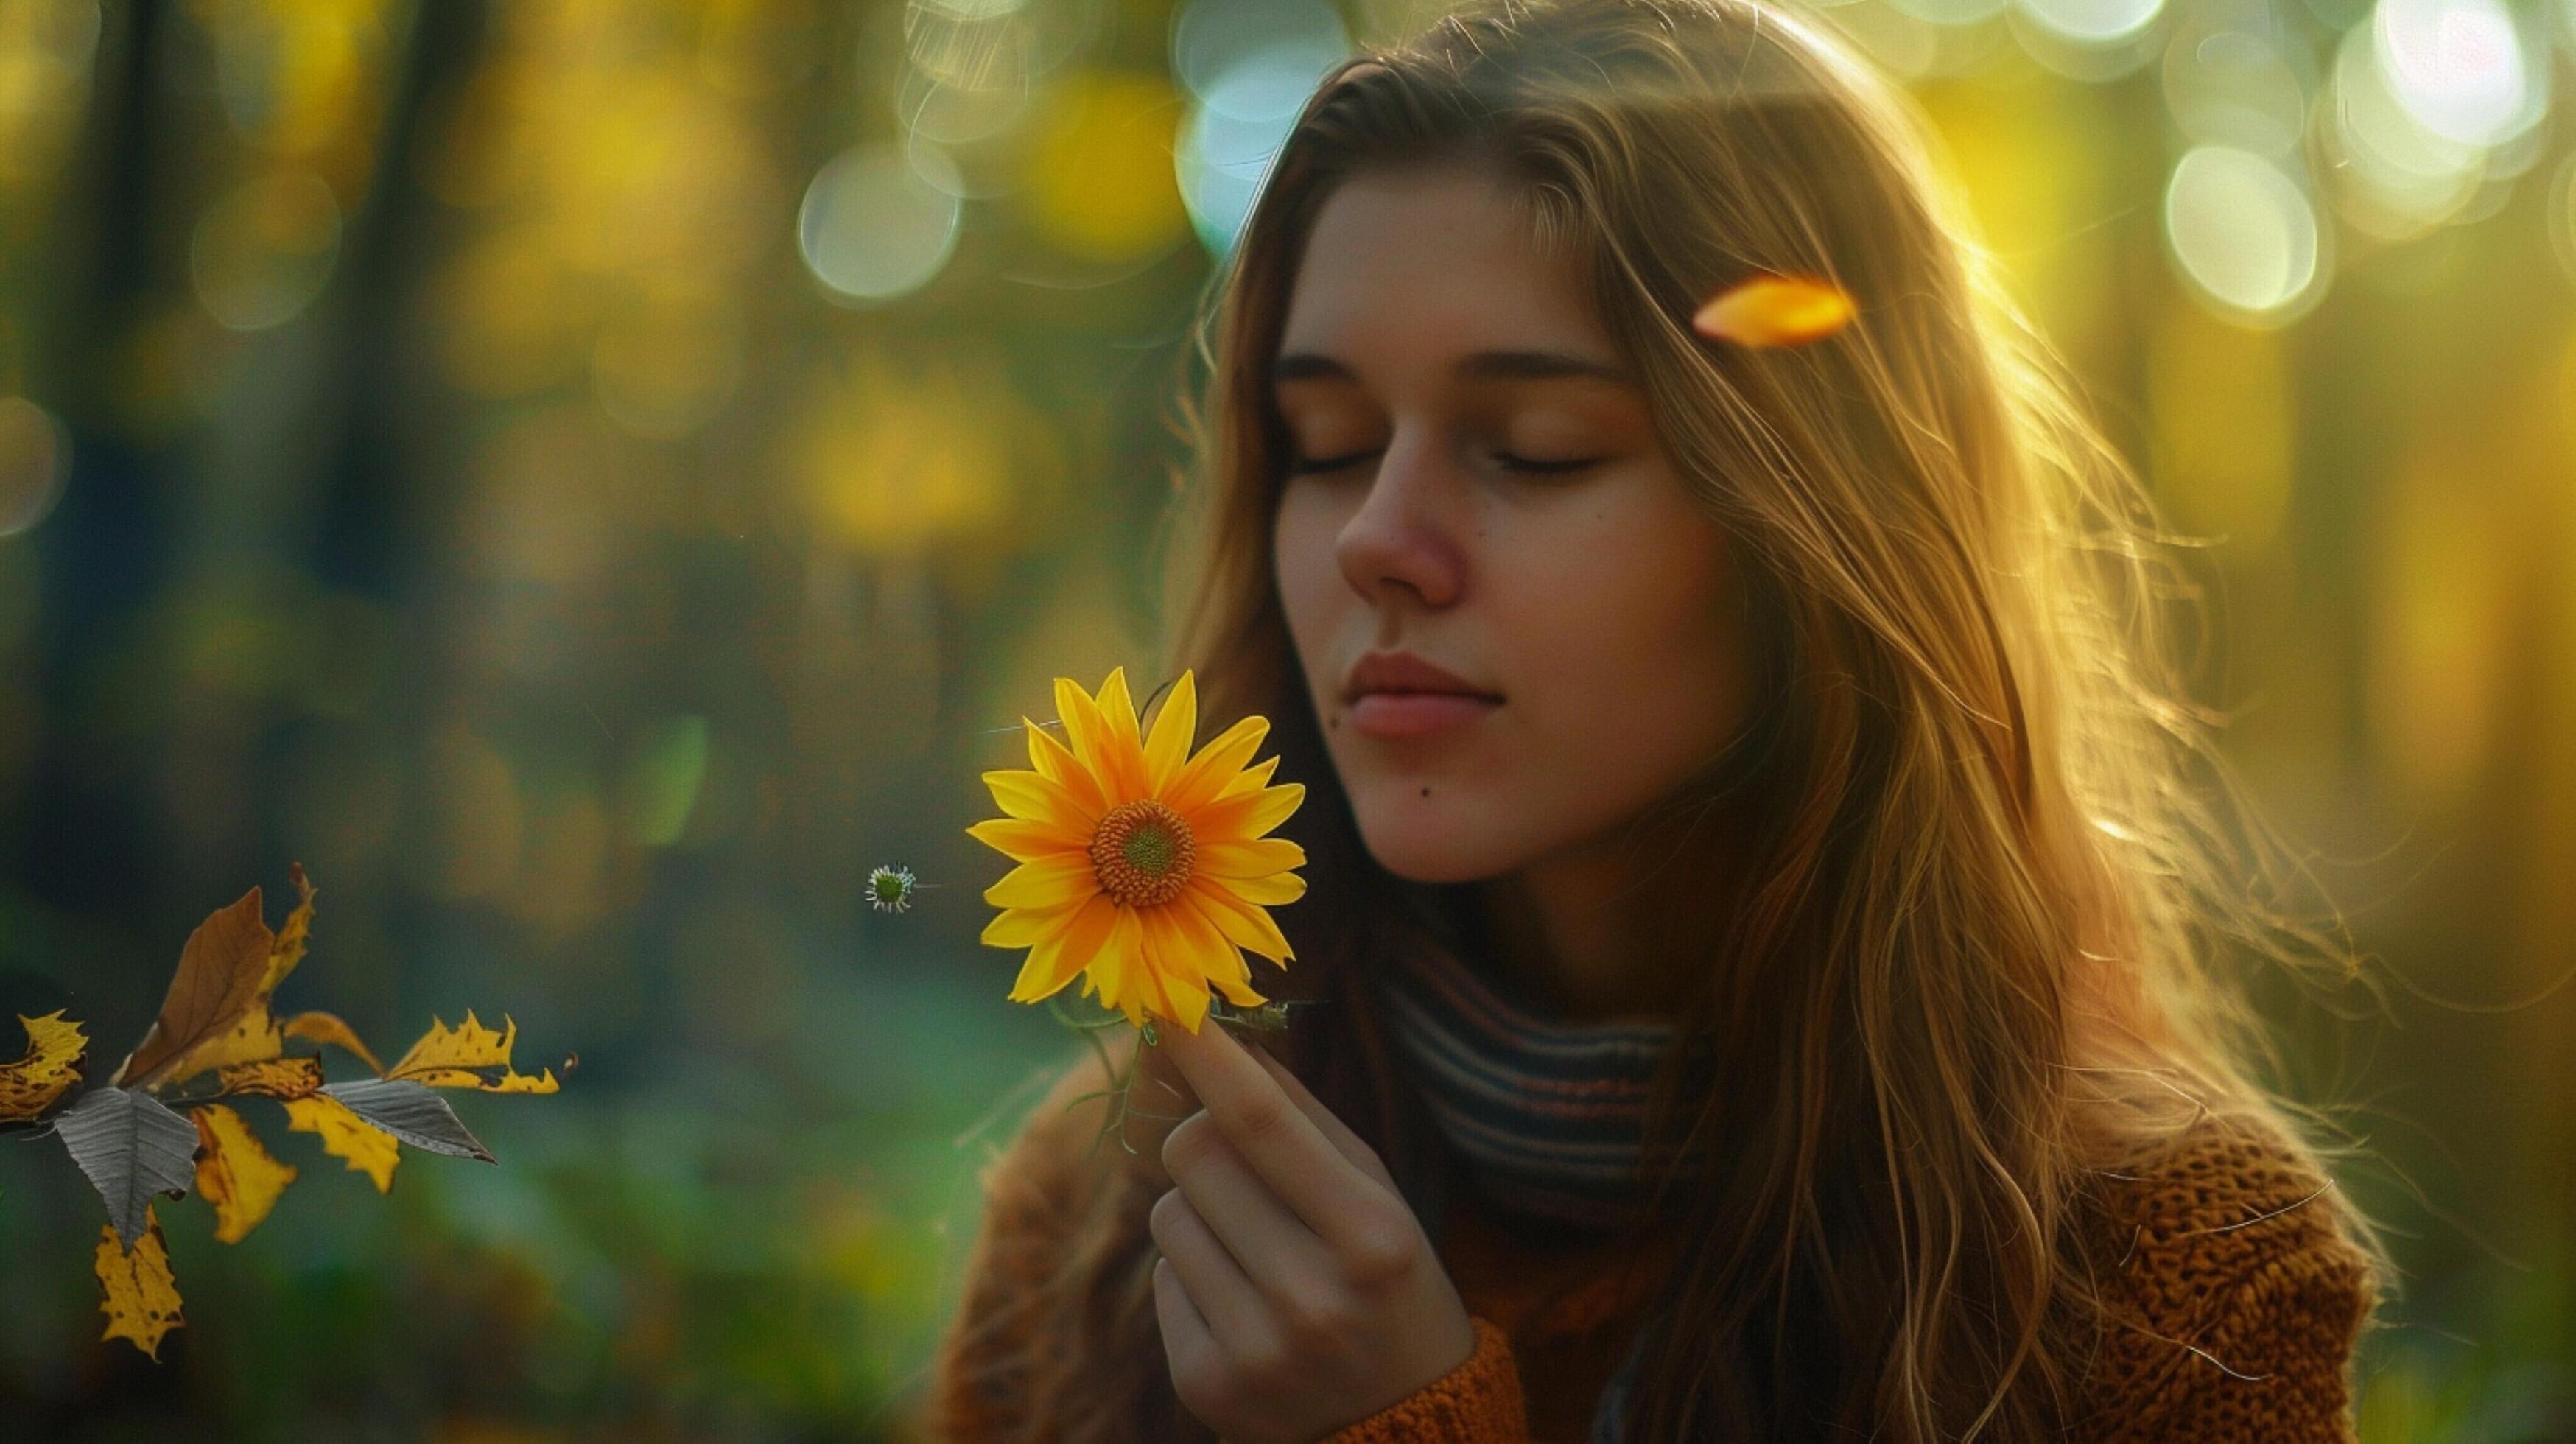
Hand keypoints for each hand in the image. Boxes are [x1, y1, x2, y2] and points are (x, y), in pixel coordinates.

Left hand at [1146, 1015, 1478, 1443]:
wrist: (1403, 1431)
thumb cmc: (1392, 1288)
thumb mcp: (1380, 1200)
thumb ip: (1308, 1121)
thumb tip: (1233, 1044)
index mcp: (1369, 1236)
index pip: (1260, 1122)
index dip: (1207, 1055)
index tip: (1168, 1003)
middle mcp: (1309, 1294)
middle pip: (1192, 1155)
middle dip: (1204, 1140)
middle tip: (1244, 1168)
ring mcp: (1253, 1347)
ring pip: (1165, 1214)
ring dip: (1199, 1213)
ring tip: (1257, 1251)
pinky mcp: (1205, 1384)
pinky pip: (1161, 1278)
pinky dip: (1193, 1277)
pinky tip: (1245, 1305)